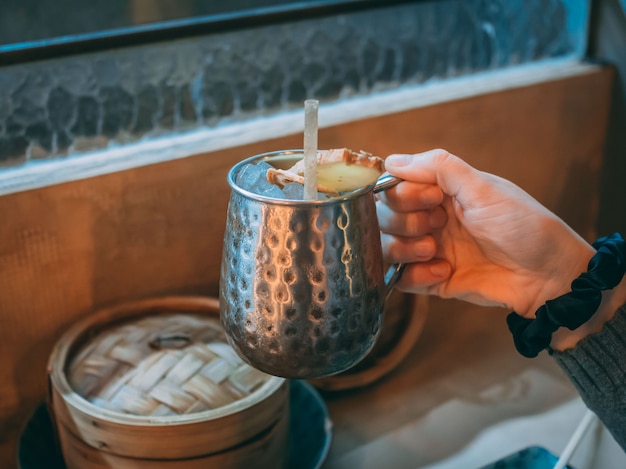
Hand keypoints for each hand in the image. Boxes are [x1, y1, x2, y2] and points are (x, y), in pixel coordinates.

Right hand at [377, 149, 595, 318]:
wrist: (548, 277)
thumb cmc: (524, 226)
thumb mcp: (484, 188)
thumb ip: (439, 168)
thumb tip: (392, 160)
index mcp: (441, 192)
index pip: (394, 187)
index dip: (403, 194)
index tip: (433, 199)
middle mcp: (429, 218)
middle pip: (384, 217)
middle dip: (405, 222)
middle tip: (437, 225)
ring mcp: (429, 250)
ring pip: (386, 247)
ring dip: (405, 249)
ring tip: (436, 251)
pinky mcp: (431, 279)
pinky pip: (400, 279)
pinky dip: (416, 276)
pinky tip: (445, 272)